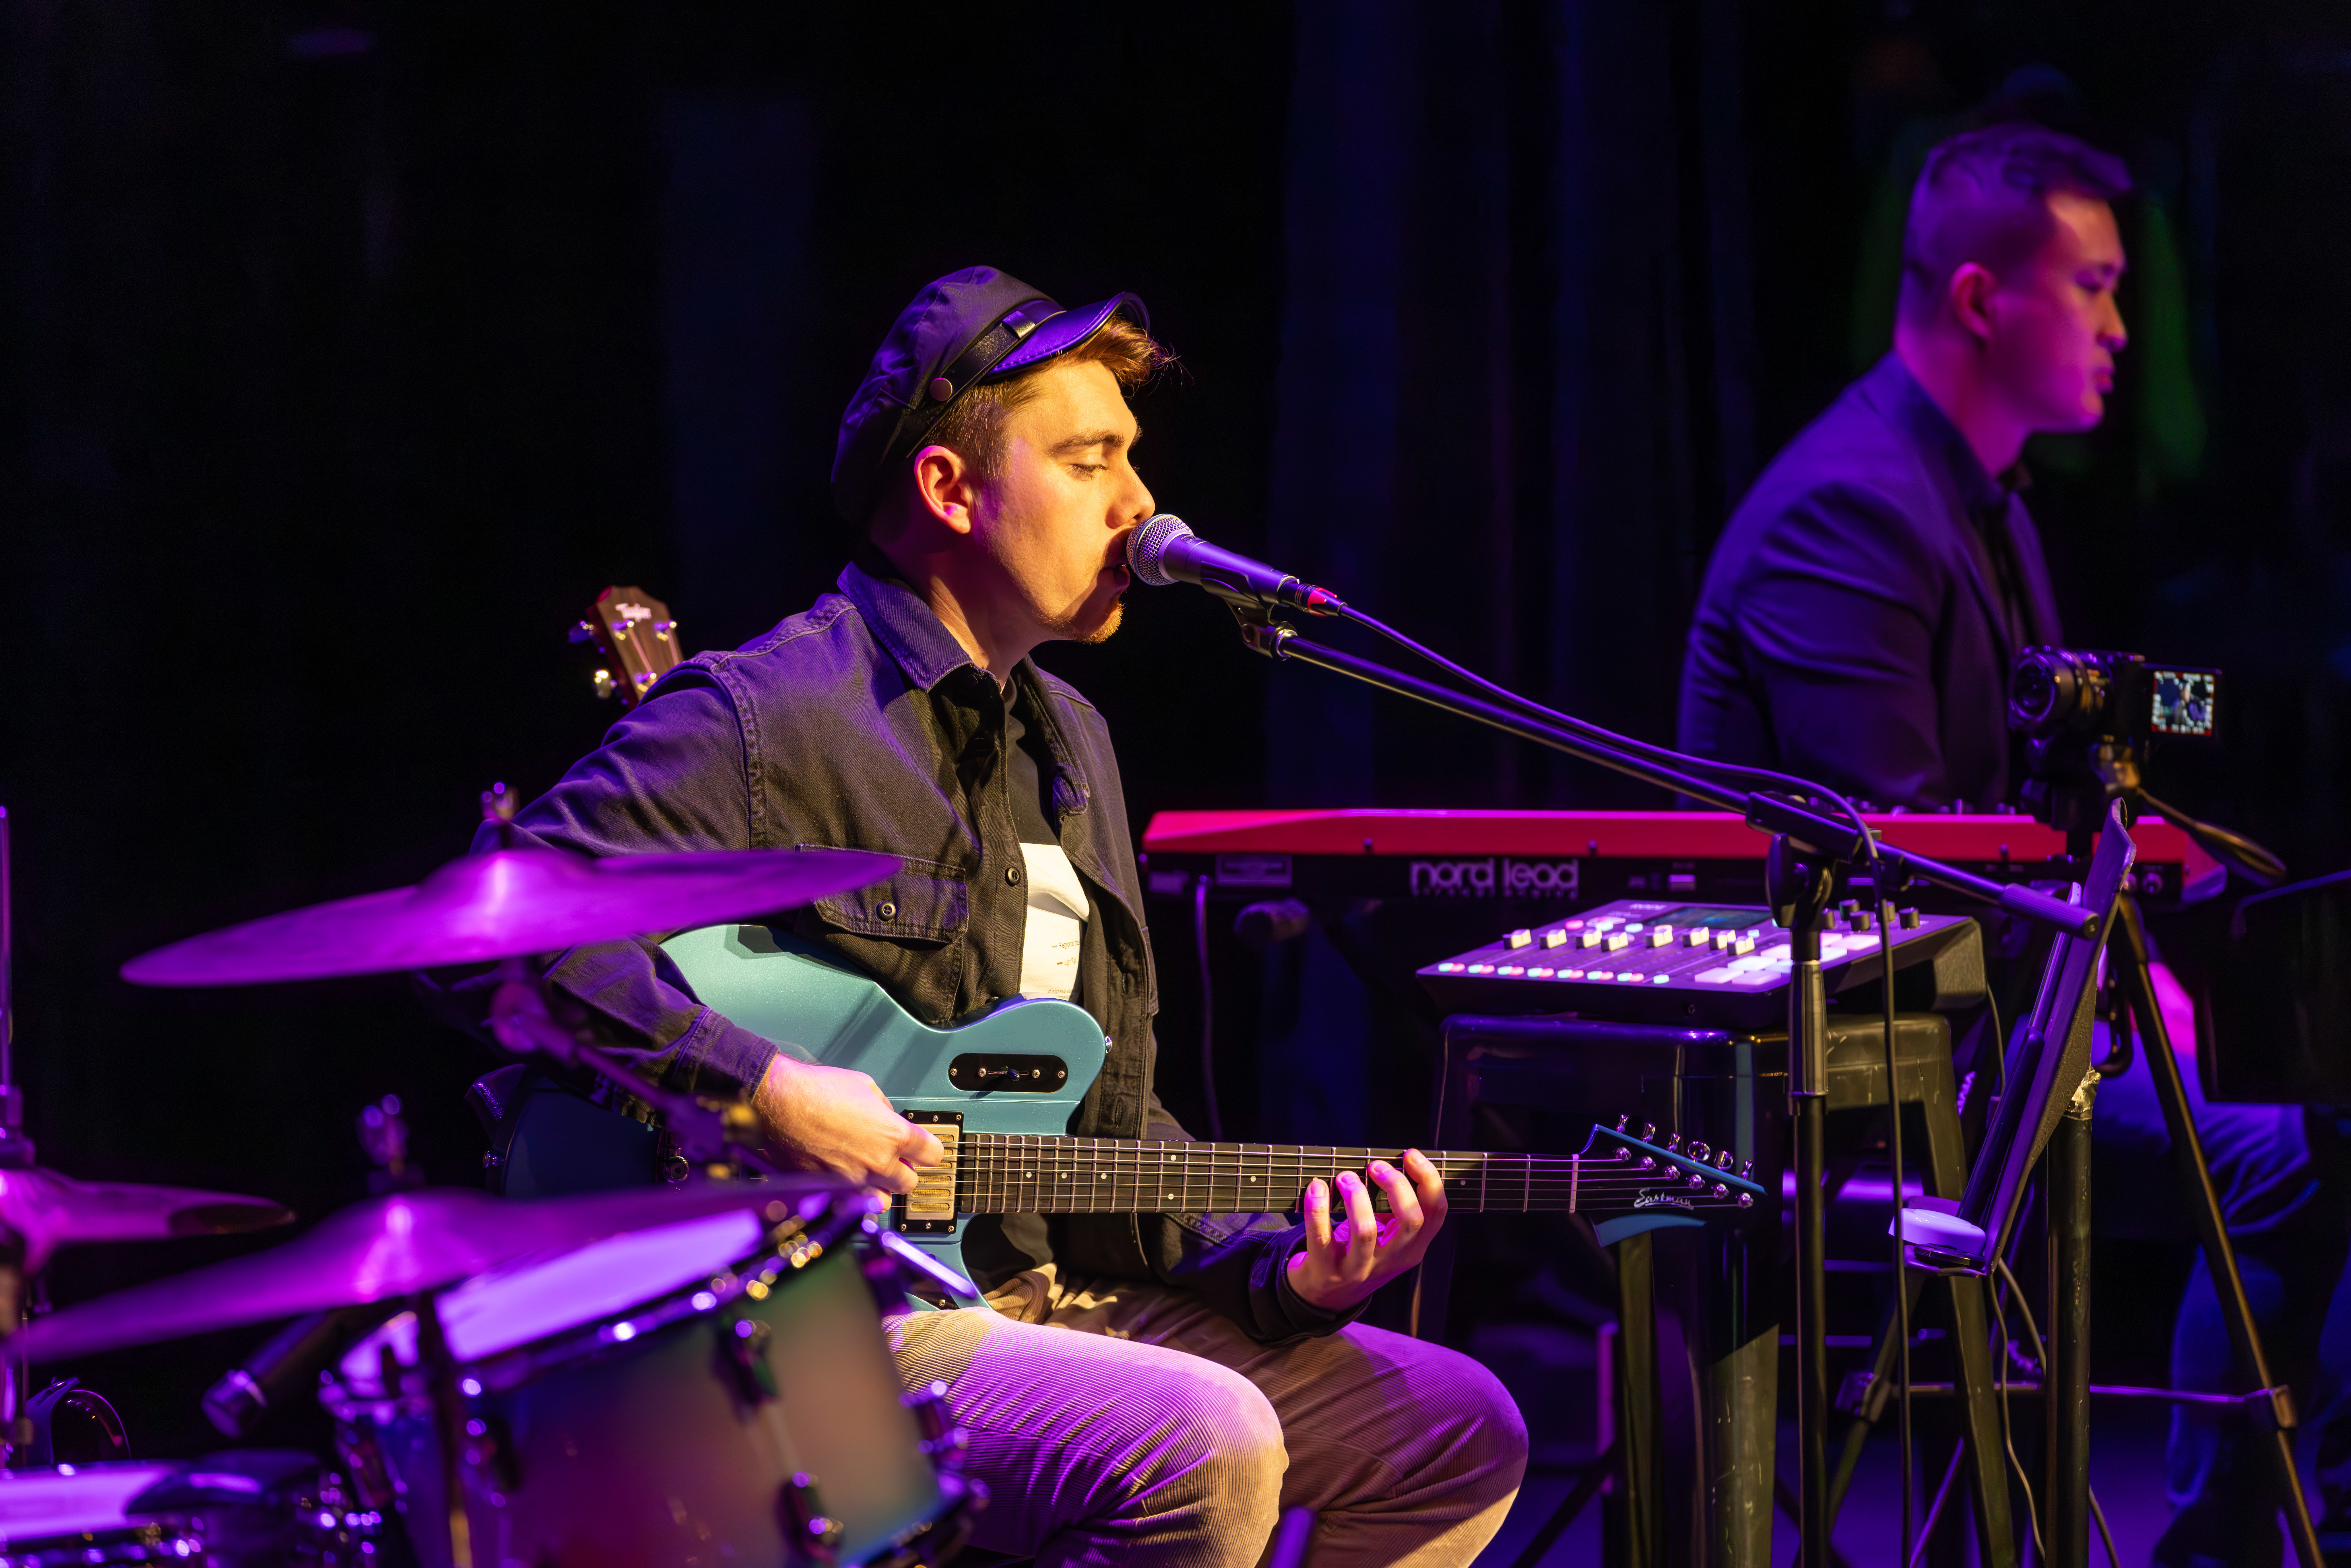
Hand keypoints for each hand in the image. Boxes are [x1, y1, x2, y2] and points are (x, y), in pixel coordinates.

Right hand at [752, 1056, 942, 1194]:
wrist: (776, 1103)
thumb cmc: (815, 1090)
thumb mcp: (863, 1086)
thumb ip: (884, 1109)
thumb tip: (887, 1119)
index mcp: (892, 1135)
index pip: (933, 1154)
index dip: (929, 1149)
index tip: (923, 1147)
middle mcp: (876, 1163)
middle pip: (910, 1182)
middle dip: (904, 1170)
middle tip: (892, 1157)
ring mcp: (852, 1181)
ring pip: (882, 1199)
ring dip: (880, 1187)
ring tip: (867, 1170)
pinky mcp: (829, 1190)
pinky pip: (851, 1201)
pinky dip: (851, 1193)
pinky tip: (842, 1175)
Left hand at [1285, 1149, 1448, 1311]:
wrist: (1325, 1296)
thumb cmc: (1359, 1255)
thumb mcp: (1388, 1240)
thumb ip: (1396, 1210)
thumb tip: (1392, 1164)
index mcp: (1411, 1249)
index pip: (1435, 1213)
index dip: (1428, 1178)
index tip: (1410, 1155)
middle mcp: (1390, 1261)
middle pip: (1411, 1220)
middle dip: (1396, 1185)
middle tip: (1375, 1166)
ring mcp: (1359, 1269)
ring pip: (1366, 1230)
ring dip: (1355, 1195)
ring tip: (1344, 1177)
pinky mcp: (1327, 1271)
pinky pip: (1321, 1237)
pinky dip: (1317, 1208)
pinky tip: (1316, 1188)